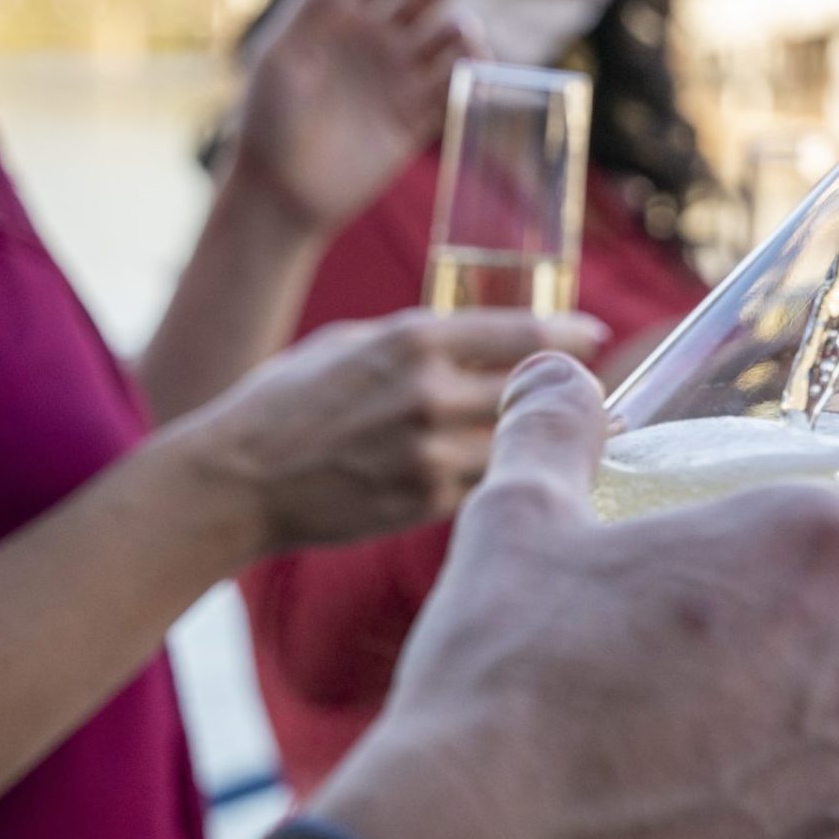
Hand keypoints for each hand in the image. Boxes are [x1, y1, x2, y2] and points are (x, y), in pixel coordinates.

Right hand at [171, 310, 604, 555]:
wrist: (237, 481)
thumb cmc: (286, 403)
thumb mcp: (350, 344)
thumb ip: (418, 342)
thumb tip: (478, 343)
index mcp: (414, 341)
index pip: (522, 334)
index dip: (570, 336)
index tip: (596, 336)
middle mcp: (431, 394)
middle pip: (535, 391)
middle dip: (573, 394)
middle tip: (601, 397)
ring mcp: (432, 454)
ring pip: (521, 446)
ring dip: (551, 443)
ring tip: (577, 440)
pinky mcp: (427, 504)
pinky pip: (488, 486)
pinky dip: (508, 480)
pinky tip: (524, 479)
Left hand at [227, 0, 471, 236]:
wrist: (281, 190)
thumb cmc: (268, 119)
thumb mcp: (282, 51)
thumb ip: (315, 3)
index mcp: (340, 22)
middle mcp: (374, 47)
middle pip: (420, 1)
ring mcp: (396, 84)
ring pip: (441, 45)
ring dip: (458, 31)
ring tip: (464, 26)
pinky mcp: (413, 123)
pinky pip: (449, 92)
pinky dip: (466, 76)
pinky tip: (476, 62)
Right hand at [318, 358, 838, 838]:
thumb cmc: (508, 675)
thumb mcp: (517, 518)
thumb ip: (555, 429)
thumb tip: (556, 374)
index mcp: (819, 543)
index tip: (776, 549)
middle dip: (799, 622)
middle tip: (697, 634)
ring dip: (784, 706)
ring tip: (672, 718)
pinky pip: (813, 791)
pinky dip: (763, 784)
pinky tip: (672, 786)